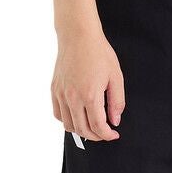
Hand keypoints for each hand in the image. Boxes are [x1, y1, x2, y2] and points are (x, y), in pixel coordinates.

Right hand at [51, 26, 124, 141]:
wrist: (78, 36)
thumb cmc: (99, 53)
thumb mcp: (116, 77)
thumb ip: (117, 102)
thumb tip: (115, 120)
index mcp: (90, 95)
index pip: (97, 126)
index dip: (107, 135)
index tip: (113, 134)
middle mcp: (73, 97)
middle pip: (82, 129)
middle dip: (96, 136)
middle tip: (105, 133)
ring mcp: (61, 94)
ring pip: (68, 125)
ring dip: (81, 130)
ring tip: (92, 126)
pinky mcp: (54, 89)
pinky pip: (58, 114)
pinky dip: (68, 120)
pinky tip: (77, 116)